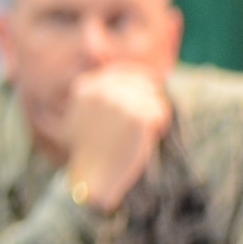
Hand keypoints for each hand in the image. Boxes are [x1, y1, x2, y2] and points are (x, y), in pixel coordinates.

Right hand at [62, 65, 169, 212]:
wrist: (94, 175)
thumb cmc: (90, 147)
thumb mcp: (82, 112)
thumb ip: (97, 91)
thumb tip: (121, 69)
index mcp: (85, 86)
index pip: (123, 71)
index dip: (139, 82)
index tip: (146, 92)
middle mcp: (101, 90)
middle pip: (141, 81)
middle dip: (147, 97)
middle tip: (142, 120)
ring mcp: (120, 102)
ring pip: (153, 95)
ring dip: (153, 111)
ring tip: (142, 130)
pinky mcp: (138, 116)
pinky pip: (160, 110)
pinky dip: (159, 122)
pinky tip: (149, 134)